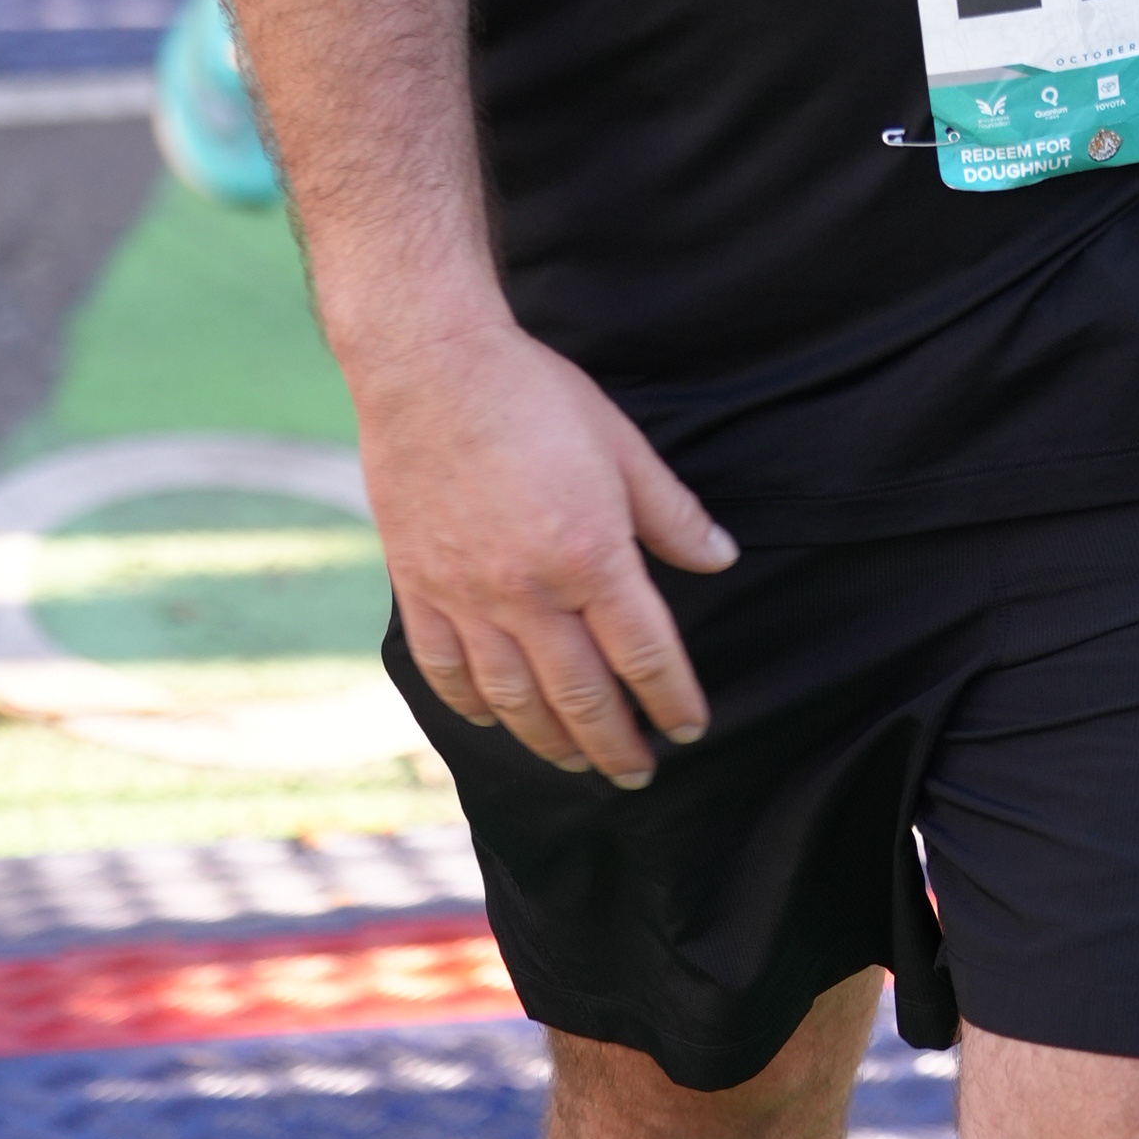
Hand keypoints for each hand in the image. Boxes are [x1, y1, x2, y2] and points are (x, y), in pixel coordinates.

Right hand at [356, 315, 735, 786]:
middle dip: (617, 744)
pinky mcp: (419, 588)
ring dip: (552, 742)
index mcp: (590, 556)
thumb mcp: (622, 445)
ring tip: (578, 762)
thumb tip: (719, 559)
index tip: (690, 727)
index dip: (673, 699)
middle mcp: (529, 593)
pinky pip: (446, 670)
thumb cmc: (533, 395)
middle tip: (637, 772)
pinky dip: (473, 706)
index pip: (646, 655)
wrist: (429, 366)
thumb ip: (672, 513)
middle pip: (582, 697)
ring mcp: (468, 597)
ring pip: (515, 700)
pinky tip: (496, 719)